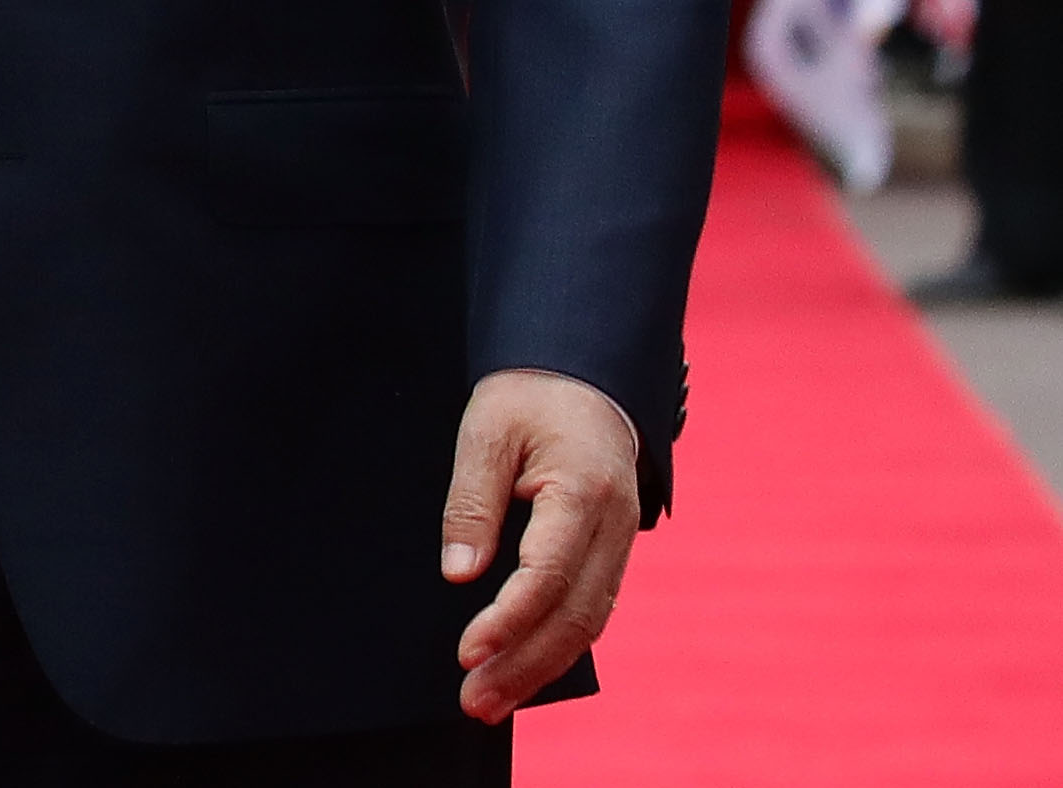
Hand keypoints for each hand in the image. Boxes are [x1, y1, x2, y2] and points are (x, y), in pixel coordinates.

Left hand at [440, 369, 642, 722]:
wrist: (584, 379)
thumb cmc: (528, 398)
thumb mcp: (485, 431)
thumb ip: (472, 504)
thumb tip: (459, 576)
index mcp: (584, 492)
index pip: (548, 574)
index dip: (509, 620)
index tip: (466, 652)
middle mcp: (615, 528)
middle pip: (574, 615)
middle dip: (524, 665)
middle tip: (473, 702)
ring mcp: (622, 544)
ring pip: (588, 623)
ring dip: (540, 668)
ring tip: (489, 701)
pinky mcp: (612, 554)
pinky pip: (591, 610)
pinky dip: (558, 647)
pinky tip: (523, 671)